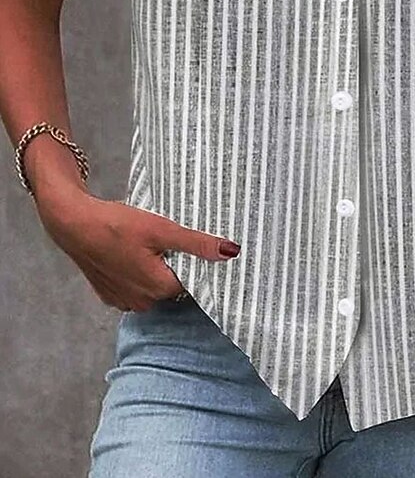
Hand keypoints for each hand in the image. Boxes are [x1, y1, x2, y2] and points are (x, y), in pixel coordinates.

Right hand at [35, 185, 240, 311]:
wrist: (73, 223)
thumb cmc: (116, 225)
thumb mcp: (162, 229)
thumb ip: (196, 243)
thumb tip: (231, 252)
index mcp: (159, 289)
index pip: (193, 282)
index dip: (198, 264)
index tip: (198, 247)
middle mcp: (142, 302)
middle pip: (174, 285)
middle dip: (177, 266)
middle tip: (173, 240)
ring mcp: (124, 301)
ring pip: (154, 287)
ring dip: (157, 270)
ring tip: (152, 245)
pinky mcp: (110, 294)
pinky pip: (136, 287)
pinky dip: (139, 273)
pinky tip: (135, 253)